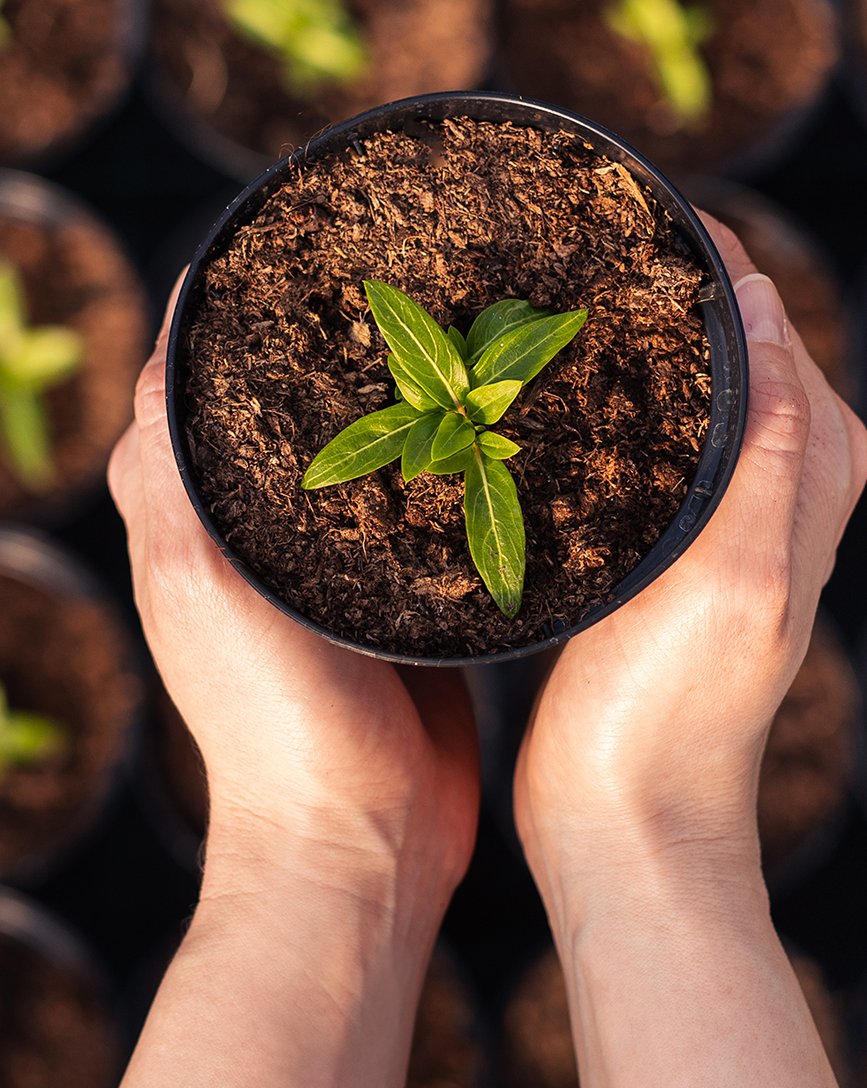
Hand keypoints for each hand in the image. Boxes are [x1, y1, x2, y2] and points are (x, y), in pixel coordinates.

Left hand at [109, 276, 478, 922]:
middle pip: (280, 408)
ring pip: (353, 450)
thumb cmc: (275, 723)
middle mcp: (255, 533)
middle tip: (389, 278)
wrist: (362, 837)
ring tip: (446, 329)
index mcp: (193, 522)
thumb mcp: (205, 586)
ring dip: (388, 397)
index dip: (226, 318)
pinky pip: (412, 503)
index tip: (284, 250)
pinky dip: (434, 459)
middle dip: (321, 346)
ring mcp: (329, 562)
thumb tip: (164, 354)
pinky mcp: (397, 590)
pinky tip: (482, 423)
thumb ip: (175, 482)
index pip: (194, 389)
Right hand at [509, 214, 866, 1087]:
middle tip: (622, 247)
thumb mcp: (736, 575)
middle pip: (754, 374)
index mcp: (804, 503)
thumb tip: (767, 316)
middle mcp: (774, 517)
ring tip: (602, 303)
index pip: (785, 353)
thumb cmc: (676, 716)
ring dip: (670, 357)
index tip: (668, 217)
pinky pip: (668, 467)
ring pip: (711, 417)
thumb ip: (769, 451)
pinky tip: (582, 406)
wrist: (625, 826)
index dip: (734, 280)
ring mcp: (719, 545)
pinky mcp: (664, 573)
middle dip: (702, 303)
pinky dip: (640, 419)